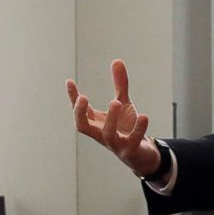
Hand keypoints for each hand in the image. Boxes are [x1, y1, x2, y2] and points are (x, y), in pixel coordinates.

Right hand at [66, 59, 160, 176]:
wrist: (142, 154)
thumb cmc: (127, 128)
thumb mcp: (124, 103)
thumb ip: (119, 84)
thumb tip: (116, 60)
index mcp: (96, 123)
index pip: (80, 111)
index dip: (73, 98)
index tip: (69, 82)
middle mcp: (102, 134)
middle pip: (83, 127)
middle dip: (80, 113)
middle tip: (84, 97)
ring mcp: (115, 144)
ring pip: (107, 135)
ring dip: (111, 118)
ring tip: (116, 101)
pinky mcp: (130, 150)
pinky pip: (132, 141)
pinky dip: (138, 129)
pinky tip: (144, 116)